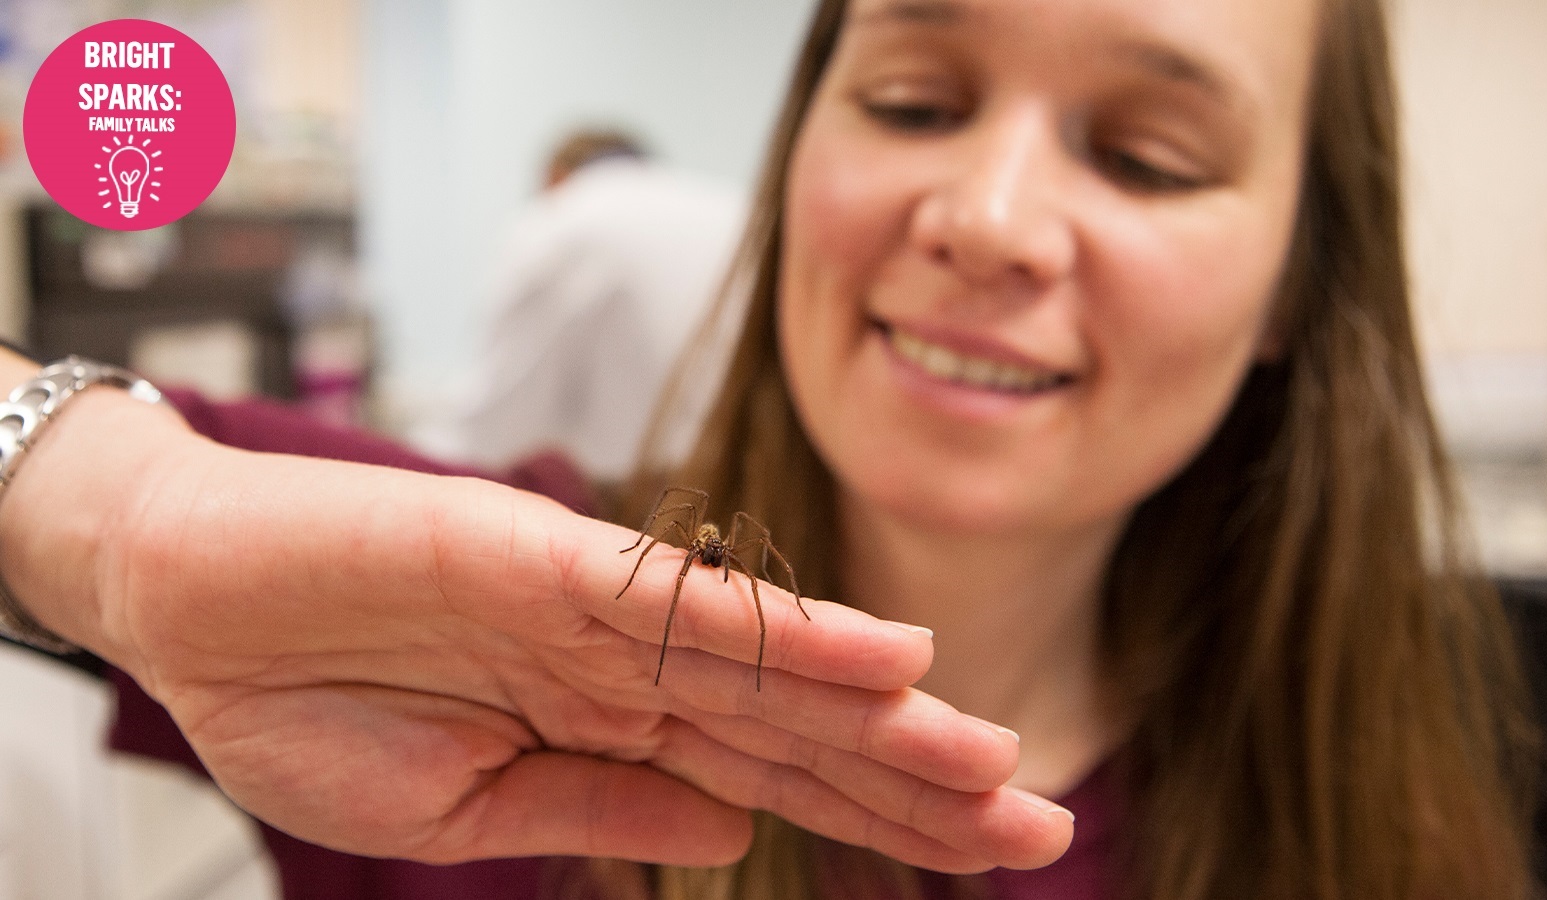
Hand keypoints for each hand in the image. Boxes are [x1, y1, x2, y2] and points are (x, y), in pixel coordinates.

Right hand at [1, 392, 1073, 872]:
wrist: (195, 606)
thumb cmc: (310, 707)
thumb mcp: (460, 810)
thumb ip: (601, 810)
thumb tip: (735, 836)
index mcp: (610, 726)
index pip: (777, 780)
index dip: (881, 819)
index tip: (984, 852)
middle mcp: (629, 664)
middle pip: (801, 729)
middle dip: (920, 780)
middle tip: (1042, 820)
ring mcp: (597, 609)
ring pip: (768, 668)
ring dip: (884, 715)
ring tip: (995, 762)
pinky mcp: (549, 559)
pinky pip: (685, 601)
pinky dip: (784, 630)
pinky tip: (883, 659)